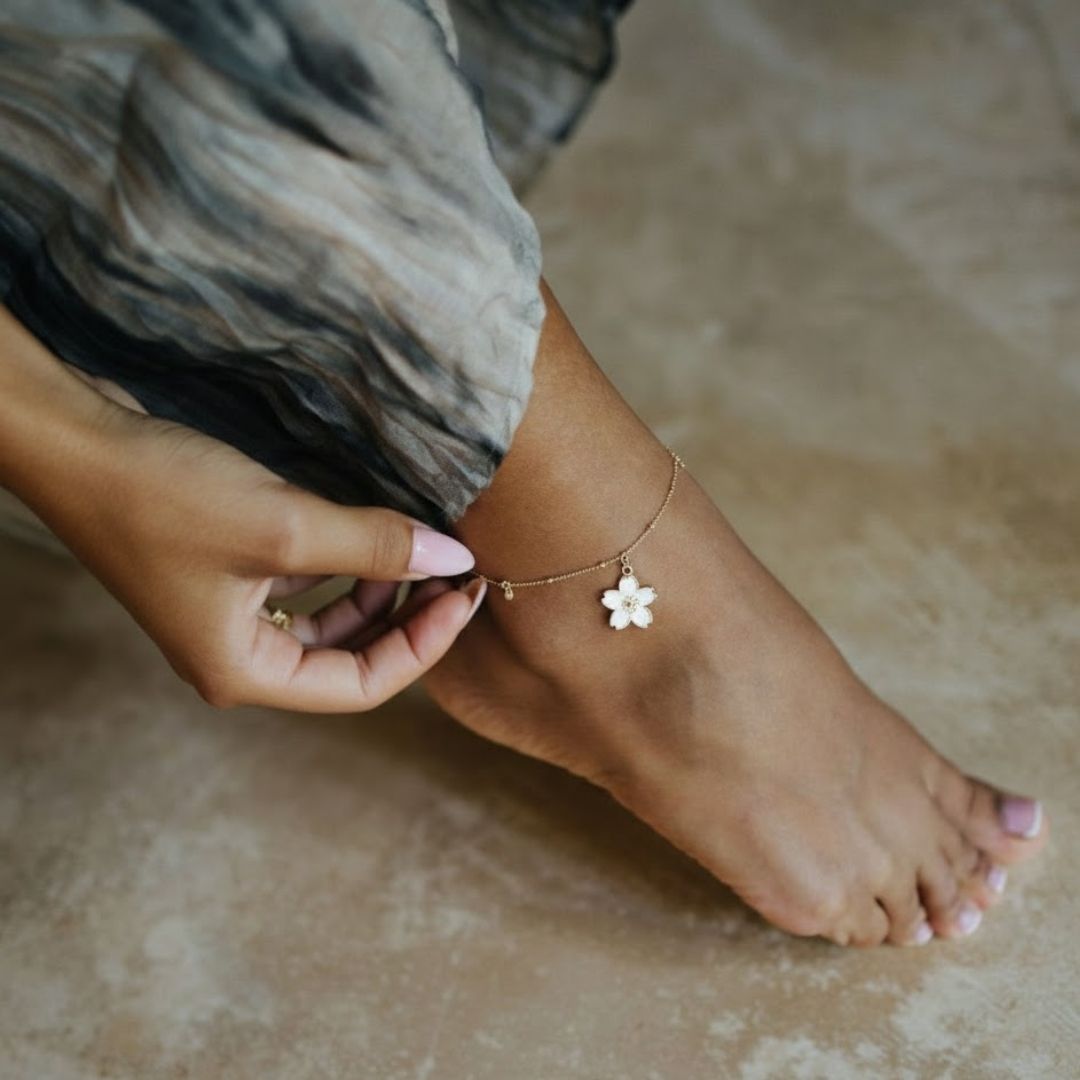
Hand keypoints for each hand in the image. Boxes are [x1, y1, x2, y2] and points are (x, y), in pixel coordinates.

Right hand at [0, 311, 483, 711]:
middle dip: (407, 617)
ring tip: (423, 548)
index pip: (363, 684)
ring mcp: (228, 616)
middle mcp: (236, 656)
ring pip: (329, 620)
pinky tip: (372, 531)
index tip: (468, 593)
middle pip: (350, 656)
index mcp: (244, 673)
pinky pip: (304, 587)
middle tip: (458, 570)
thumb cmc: (164, 496)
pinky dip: (342, 567)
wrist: (77, 442)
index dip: (425, 644)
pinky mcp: (226, 574)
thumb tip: (453, 558)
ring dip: (377, 590)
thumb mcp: (285, 528)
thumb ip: (374, 547)